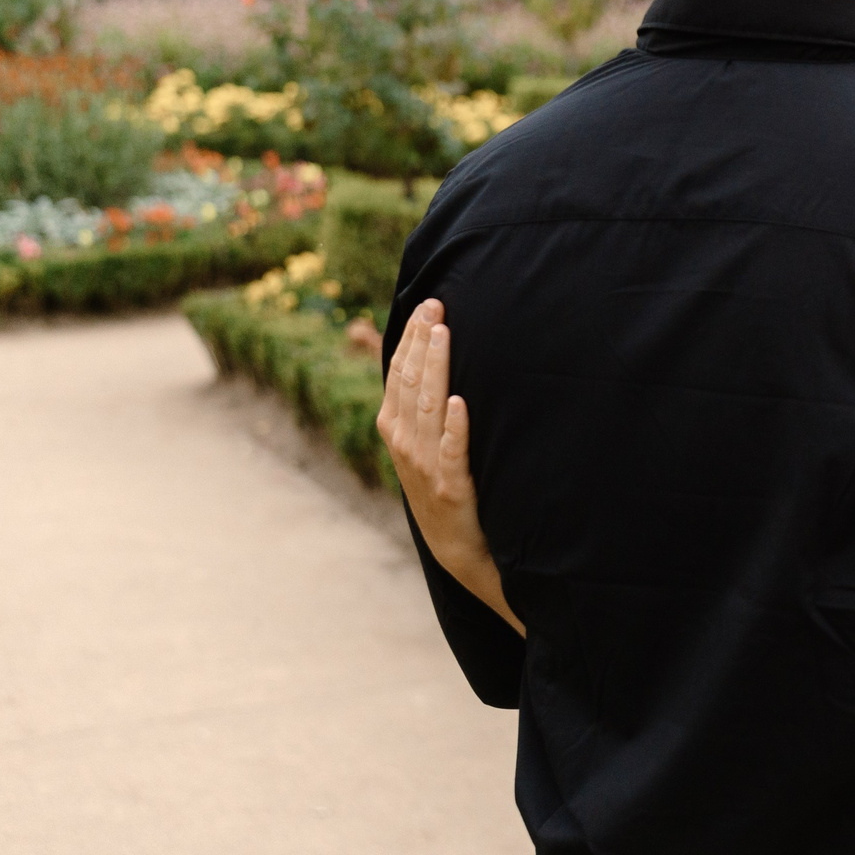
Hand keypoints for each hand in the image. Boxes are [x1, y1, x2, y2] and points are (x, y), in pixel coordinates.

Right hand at [376, 299, 521, 633]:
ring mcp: (426, 468)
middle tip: (437, 304)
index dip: (410, 339)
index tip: (427, 305)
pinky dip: (454, 428)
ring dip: (437, 369)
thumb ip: (421, 408)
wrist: (459, 549)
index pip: (398, 375)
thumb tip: (427, 361)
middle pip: (410, 384)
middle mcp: (405, 446)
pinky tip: (459, 402)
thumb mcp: (424, 447)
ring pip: (428, 409)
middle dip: (422, 342)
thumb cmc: (445, 489)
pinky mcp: (452, 489)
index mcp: (396, 432)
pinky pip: (452, 453)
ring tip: (445, 335)